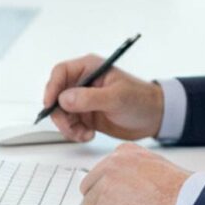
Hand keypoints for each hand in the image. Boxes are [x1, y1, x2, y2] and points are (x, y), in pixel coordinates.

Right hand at [43, 54, 164, 142]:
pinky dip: (74, 133)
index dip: (52, 88)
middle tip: (71, 128)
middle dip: (60, 115)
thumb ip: (90, 98)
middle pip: (56, 96)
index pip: (61, 72)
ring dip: (68, 127)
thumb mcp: (116, 98)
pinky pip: (69, 125)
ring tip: (85, 134)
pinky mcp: (85, 115)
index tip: (50, 105)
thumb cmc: (141, 100)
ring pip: (61, 113)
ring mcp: (83, 100)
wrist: (154, 118)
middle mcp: (83, 83)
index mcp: (90, 68)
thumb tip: (64, 98)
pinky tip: (89, 135)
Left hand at [79, 143, 191, 204]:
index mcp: (125, 153)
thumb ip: (134, 171)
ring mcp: (106, 187)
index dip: (108, 192)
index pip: (99, 173)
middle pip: (89, 191)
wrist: (190, 204)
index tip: (118, 201)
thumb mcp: (156, 166)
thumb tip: (124, 188)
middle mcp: (112, 165)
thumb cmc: (181, 191)